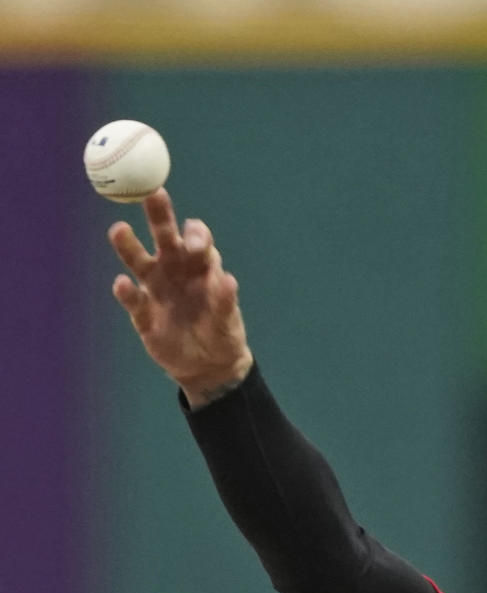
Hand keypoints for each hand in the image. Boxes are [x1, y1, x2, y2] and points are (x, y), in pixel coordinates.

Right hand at [109, 188, 253, 407]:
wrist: (207, 367)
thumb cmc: (220, 334)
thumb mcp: (228, 322)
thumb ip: (226, 302)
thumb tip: (229, 280)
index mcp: (200, 265)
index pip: (196, 237)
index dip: (195, 234)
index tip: (194, 244)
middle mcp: (175, 268)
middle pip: (165, 235)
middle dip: (158, 214)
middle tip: (152, 193)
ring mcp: (156, 288)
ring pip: (139, 260)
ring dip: (128, 245)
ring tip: (119, 231)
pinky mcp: (142, 313)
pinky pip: (132, 299)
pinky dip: (126, 292)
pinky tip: (121, 284)